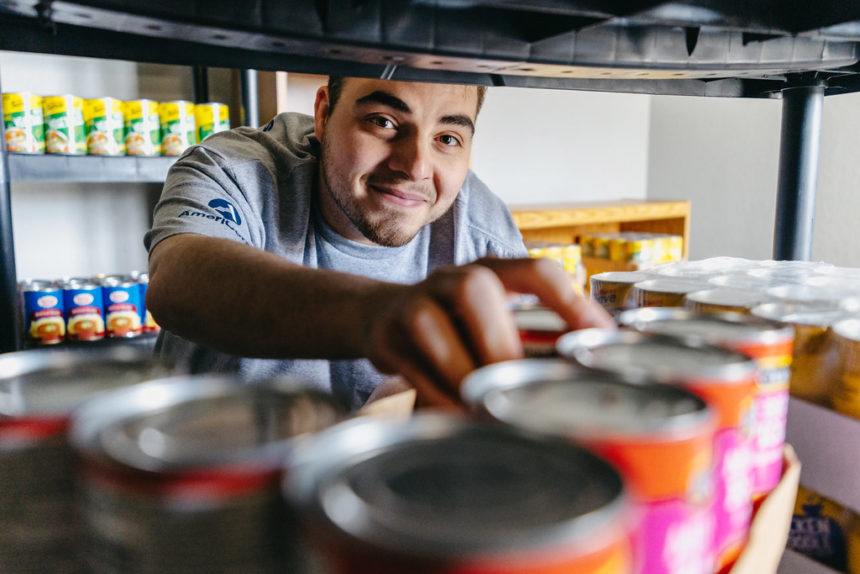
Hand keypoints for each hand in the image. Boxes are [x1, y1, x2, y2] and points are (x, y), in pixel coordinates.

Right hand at [362, 257, 613, 407]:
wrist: (380, 315)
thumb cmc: (456, 322)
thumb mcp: (492, 313)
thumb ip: (532, 333)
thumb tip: (585, 375)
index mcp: (490, 271)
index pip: (535, 271)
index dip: (568, 301)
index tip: (598, 337)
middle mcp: (451, 279)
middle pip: (474, 291)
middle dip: (498, 344)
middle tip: (517, 387)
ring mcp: (413, 304)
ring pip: (433, 329)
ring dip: (463, 375)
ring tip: (484, 408)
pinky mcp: (386, 337)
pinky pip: (412, 367)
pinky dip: (439, 396)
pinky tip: (458, 414)